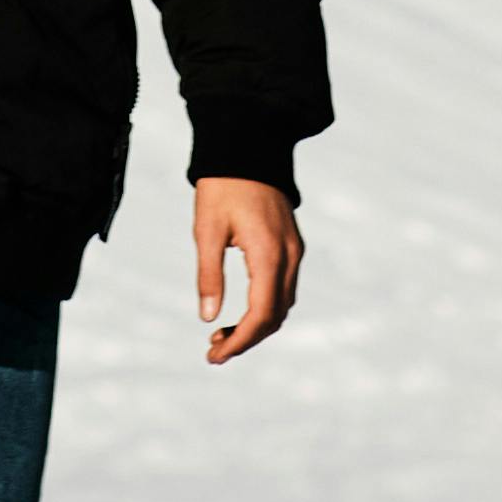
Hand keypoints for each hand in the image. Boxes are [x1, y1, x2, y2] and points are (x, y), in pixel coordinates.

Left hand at [195, 177, 301, 364]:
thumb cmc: (222, 186)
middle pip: (275, 316)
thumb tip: (208, 317)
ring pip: (282, 305)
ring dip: (256, 325)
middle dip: (246, 338)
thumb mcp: (207, 229)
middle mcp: (289, 257)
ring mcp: (294, 251)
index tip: (214, 355)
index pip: (261, 315)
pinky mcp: (291, 245)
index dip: (239, 342)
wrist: (248, 146)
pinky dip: (265, 307)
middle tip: (213, 350)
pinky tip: (240, 310)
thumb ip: (209, 275)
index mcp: (269, 254)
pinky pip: (284, 288)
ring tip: (220, 334)